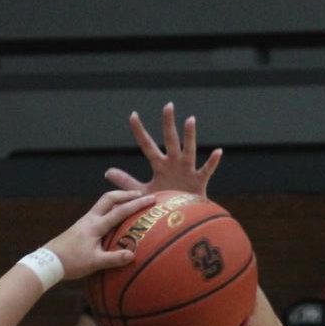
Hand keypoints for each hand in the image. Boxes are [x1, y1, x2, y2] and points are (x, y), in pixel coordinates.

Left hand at [44, 189, 156, 280]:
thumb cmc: (71, 262)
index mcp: (95, 225)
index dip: (137, 204)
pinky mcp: (80, 227)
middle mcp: (90, 219)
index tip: (151, 199)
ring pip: (103, 203)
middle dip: (126, 194)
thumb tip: (133, 255)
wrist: (48, 261)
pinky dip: (110, 209)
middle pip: (109, 198)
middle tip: (140, 194)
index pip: (120, 211)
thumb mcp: (94, 263)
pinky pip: (98, 212)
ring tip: (129, 202)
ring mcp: (84, 221)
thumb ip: (114, 259)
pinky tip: (113, 218)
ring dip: (117, 200)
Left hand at [104, 103, 221, 200]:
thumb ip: (126, 181)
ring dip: (189, 136)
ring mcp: (187, 170)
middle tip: (168, 105)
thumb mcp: (143, 191)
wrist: (181, 219)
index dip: (140, 131)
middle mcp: (174, 163)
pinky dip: (212, 162)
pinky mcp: (198, 182)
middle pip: (170, 140)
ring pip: (188, 150)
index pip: (147, 145)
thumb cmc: (163, 203)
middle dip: (168, 124)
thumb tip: (107, 172)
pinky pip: (206, 170)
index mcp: (160, 165)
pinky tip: (217, 151)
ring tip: (190, 120)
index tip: (133, 115)